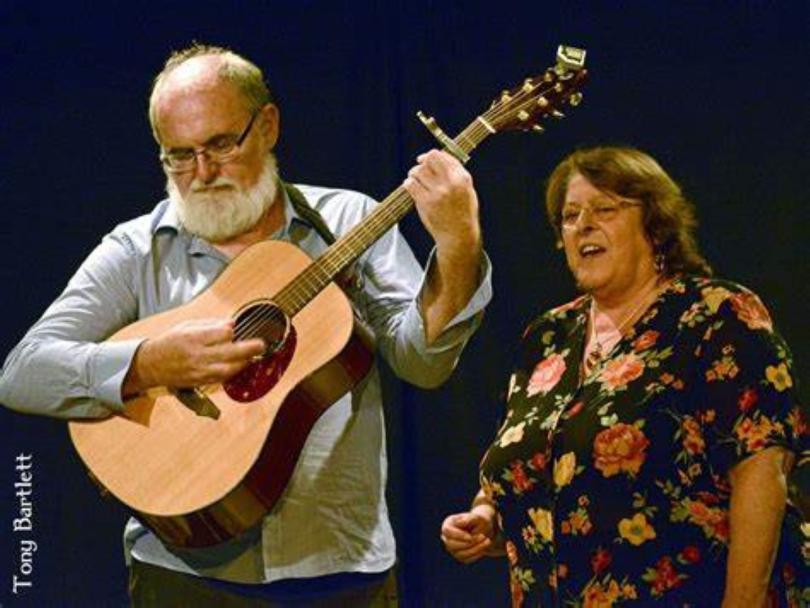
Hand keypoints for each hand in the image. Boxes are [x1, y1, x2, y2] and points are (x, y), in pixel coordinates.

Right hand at [123, 318, 265, 394]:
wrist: (151, 364)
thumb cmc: (170, 342)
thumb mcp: (186, 326)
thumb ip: (210, 324)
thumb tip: (231, 323)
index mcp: (193, 337)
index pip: (222, 334)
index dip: (231, 331)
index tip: (234, 328)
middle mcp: (197, 355)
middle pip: (230, 352)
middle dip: (249, 348)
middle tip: (262, 344)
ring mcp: (199, 370)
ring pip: (229, 368)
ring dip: (244, 362)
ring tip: (253, 355)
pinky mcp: (200, 381)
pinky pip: (222, 378)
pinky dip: (233, 371)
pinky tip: (239, 365)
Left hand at [402, 150, 481, 256]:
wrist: (459, 235)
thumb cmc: (463, 213)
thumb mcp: (467, 189)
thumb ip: (455, 172)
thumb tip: (437, 156)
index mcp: (462, 178)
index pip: (441, 156)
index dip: (429, 156)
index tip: (423, 159)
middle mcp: (451, 183)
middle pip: (427, 161)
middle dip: (420, 164)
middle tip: (418, 171)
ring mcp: (437, 193)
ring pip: (417, 172)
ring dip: (413, 174)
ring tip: (415, 180)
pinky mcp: (426, 203)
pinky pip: (410, 185)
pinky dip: (408, 184)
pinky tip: (411, 188)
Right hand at [441, 507, 499, 563]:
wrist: (484, 530)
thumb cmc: (479, 521)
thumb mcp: (477, 517)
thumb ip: (470, 518)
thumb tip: (462, 522)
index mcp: (448, 524)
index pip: (447, 531)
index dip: (458, 535)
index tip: (470, 537)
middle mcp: (447, 537)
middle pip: (451, 545)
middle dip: (469, 543)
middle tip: (483, 536)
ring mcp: (452, 548)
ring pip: (460, 554)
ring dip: (475, 549)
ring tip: (487, 541)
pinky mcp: (459, 556)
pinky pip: (466, 559)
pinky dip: (476, 554)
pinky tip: (484, 546)